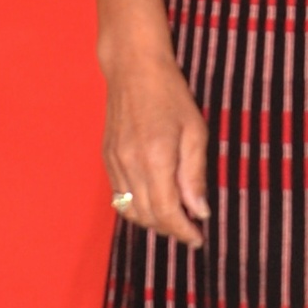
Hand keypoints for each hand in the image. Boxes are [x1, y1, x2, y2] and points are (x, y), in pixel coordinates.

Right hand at [104, 44, 209, 248]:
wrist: (133, 68)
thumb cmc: (170, 95)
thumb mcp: (195, 131)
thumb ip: (195, 174)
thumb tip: (199, 211)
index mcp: (155, 157)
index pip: (166, 212)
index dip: (183, 231)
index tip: (198, 238)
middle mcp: (130, 164)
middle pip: (148, 217)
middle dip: (170, 230)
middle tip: (190, 230)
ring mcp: (114, 162)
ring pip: (130, 211)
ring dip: (153, 222)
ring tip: (174, 219)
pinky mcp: (107, 158)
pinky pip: (119, 196)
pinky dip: (137, 207)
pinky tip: (155, 202)